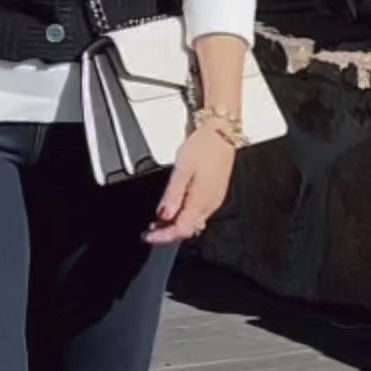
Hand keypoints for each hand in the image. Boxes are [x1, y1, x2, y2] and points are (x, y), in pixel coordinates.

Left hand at [144, 124, 235, 246]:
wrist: (222, 134)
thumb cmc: (204, 147)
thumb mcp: (182, 169)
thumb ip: (172, 195)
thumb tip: (164, 215)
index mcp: (201, 200)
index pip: (181, 230)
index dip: (163, 237)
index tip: (148, 237)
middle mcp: (210, 204)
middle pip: (188, 230)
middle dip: (168, 234)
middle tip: (150, 232)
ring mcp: (214, 200)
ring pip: (193, 223)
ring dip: (175, 226)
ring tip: (158, 222)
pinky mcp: (215, 194)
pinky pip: (199, 213)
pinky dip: (184, 217)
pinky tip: (175, 210)